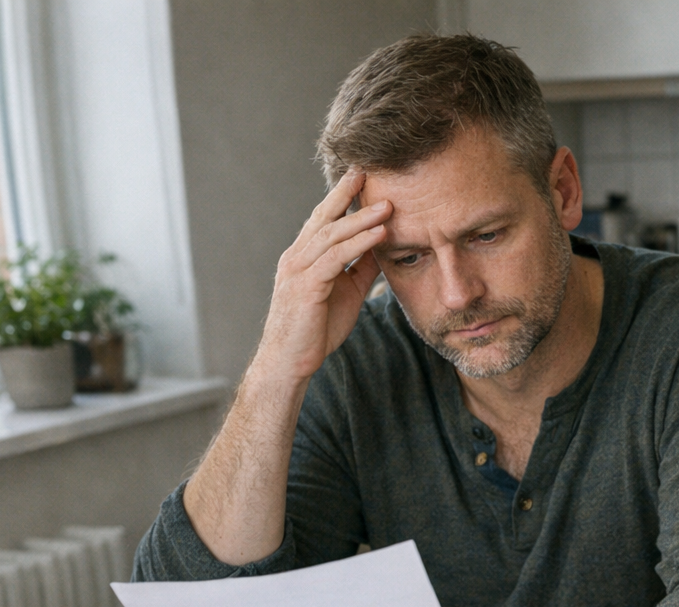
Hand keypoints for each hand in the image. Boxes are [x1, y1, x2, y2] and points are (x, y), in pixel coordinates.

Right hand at [257, 169, 392, 384]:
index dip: (341, 198)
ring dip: (361, 218)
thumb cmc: (316, 330)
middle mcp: (296, 258)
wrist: (291, 364)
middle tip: (366, 170)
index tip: (361, 177)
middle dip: (345, 193)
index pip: (323, 220)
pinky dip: (359, 244)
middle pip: (323, 217)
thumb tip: (383, 248)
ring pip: (331, 235)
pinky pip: (336, 259)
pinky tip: (379, 234)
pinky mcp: (306, 288)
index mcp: (303, 257)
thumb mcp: (346, 293)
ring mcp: (298, 271)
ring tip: (388, 205)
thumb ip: (361, 268)